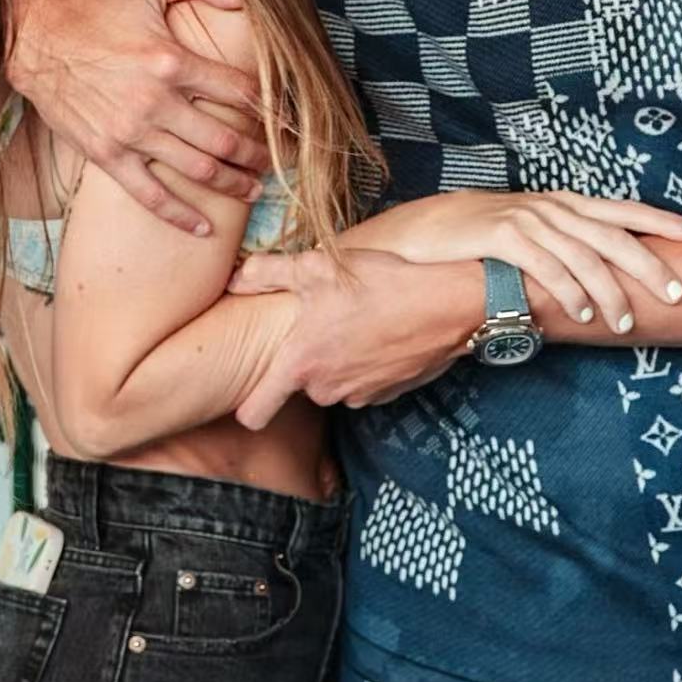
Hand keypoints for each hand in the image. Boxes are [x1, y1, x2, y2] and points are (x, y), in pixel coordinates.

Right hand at [8, 0, 270, 233]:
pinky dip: (179, 214)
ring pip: (197, 169)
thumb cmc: (91, 6)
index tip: (291, 124)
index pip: (239, 92)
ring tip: (253, 189)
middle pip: (225, 139)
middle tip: (276, 163)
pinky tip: (203, 226)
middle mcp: (156, 101)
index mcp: (173, 60)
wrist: (30, 37)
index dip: (273, 110)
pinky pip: (149, 194)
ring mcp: (131, 132)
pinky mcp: (107, 154)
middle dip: (258, 155)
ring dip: (232, 184)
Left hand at [228, 249, 473, 428]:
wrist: (446, 303)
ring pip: (334, 385)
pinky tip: (379, 334)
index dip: (247, 406)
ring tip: (354, 323)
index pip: (254, 414)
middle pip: (300, 388)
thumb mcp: (317, 266)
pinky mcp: (387, 394)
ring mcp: (359, 395)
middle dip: (307, 362)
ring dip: (338, 362)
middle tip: (322, 324)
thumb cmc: (380, 282)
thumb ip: (268, 273)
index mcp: (301, 363)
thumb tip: (235, 279)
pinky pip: (363, 384)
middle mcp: (327, 389)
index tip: (251, 389)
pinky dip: (366, 365)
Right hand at [354, 188, 681, 333]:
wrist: (426, 229)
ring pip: (582, 256)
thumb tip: (602, 272)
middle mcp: (550, 208)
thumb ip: (563, 244)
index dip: (659, 220)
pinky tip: (581, 314)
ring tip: (624, 320)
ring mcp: (526, 220)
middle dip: (648, 264)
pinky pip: (545, 266)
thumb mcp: (529, 233)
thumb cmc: (482, 238)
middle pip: (612, 234)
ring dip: (608, 291)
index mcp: (563, 204)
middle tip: (676, 293)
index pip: (620, 210)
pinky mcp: (501, 236)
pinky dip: (567, 291)